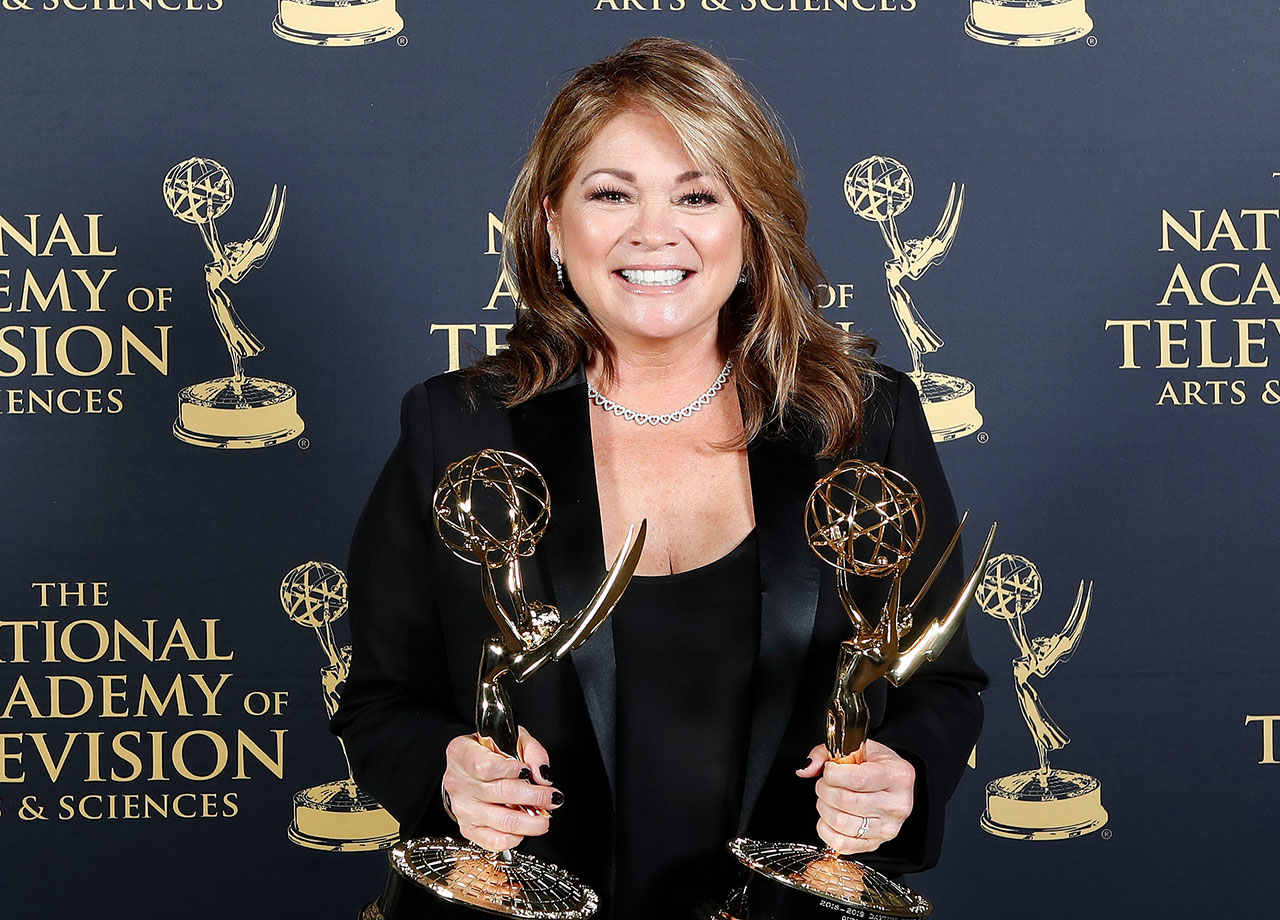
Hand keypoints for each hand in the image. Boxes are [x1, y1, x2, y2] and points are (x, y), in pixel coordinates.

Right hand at [442, 726, 562, 851]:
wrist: (471, 766)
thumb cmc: (492, 751)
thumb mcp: (513, 739)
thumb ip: (532, 752)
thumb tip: (542, 776)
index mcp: (462, 753)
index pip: (484, 766)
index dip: (510, 770)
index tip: (528, 772)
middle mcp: (458, 781)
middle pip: (500, 793)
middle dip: (534, 797)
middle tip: (552, 798)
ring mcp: (462, 807)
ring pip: (501, 820)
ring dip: (530, 822)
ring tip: (545, 818)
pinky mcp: (468, 828)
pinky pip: (492, 840)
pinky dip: (514, 838)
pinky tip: (524, 830)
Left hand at [796, 739, 914, 854]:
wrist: (893, 783)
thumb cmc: (876, 764)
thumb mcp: (857, 748)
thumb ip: (826, 753)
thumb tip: (806, 768)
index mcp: (898, 776)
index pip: (858, 779)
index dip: (833, 774)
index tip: (828, 769)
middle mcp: (897, 804)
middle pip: (846, 801)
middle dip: (825, 789)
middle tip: (825, 783)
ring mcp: (888, 827)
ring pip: (842, 823)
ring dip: (824, 808)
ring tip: (827, 798)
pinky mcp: (876, 844)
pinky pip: (842, 844)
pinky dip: (826, 830)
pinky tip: (828, 818)